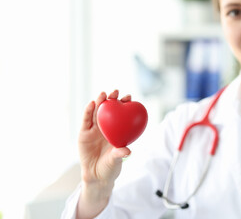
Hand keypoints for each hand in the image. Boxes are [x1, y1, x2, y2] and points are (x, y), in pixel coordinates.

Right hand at [76, 90, 130, 218]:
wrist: (95, 176)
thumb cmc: (110, 168)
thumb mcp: (116, 160)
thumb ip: (119, 154)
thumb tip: (128, 151)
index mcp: (116, 131)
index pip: (121, 115)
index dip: (125, 105)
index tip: (130, 98)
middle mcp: (105, 128)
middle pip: (109, 110)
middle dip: (112, 99)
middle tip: (116, 91)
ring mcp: (94, 129)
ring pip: (97, 112)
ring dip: (100, 102)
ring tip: (103, 94)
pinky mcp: (83, 133)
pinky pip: (86, 120)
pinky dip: (88, 111)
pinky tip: (91, 103)